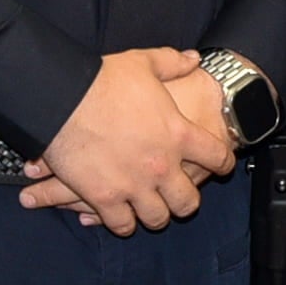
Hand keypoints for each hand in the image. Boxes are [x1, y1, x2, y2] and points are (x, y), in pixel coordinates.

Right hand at [31, 49, 231, 234]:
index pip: (217, 157)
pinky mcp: (105, 198)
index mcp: (178, 134)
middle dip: (186, 201)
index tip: (223, 165)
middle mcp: (162, 166)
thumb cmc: (103, 80)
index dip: (224, 162)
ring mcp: (134, 186)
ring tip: (151, 211)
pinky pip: (122, 224)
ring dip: (156, 215)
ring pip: (157, 218)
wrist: (61, 99)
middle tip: (180, 197)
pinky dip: (123, 223)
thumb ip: (173, 63)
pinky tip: (123, 219)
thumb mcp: (144, 63)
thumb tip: (194, 60)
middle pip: (188, 201)